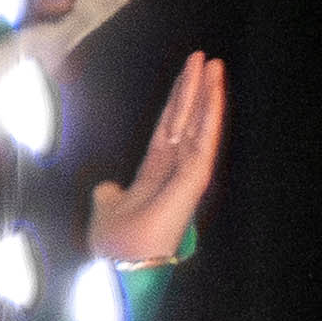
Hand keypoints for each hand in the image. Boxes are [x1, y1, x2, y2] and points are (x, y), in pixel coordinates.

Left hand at [90, 51, 223, 268]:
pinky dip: (210, 117)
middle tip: (203, 57)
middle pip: (187, 120)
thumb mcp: (107, 209)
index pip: (169, 128)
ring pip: (200, 126)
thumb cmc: (115, 242)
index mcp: (156, 172)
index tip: (185, 75)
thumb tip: (106, 188)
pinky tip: (215, 93)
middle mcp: (175, 169)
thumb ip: (110, 195)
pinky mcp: (193, 180)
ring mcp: (188, 174)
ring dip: (208, 95)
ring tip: (214, 65)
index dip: (176, 101)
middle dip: (195, 89)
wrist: (119, 263)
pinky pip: (204, 141)